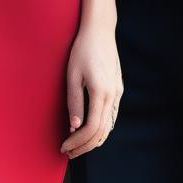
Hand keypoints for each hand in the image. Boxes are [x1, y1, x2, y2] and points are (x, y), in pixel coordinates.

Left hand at [61, 22, 123, 158]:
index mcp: (101, 93)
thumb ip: (74, 102)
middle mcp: (113, 95)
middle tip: (68, 152)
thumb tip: (74, 127)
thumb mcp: (72, 75)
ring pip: (109, 126)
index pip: (91, 128)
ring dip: (94, 139)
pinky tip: (90, 129)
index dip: (78, 142)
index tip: (65, 147)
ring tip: (77, 144)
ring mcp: (117, 92)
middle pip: (102, 132)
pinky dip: (101, 128)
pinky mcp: (118, 88)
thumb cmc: (82, 49)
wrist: (100, 30)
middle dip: (85, 145)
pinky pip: (111, 116)